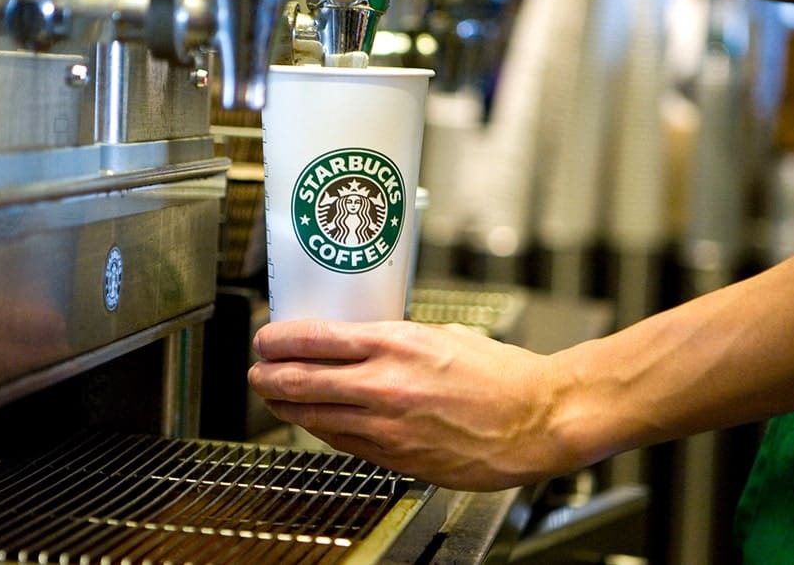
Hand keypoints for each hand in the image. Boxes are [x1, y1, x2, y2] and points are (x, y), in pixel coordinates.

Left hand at [247, 319, 575, 490]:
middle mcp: (385, 384)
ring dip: (286, 406)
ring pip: (314, 416)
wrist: (536, 421)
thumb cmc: (500, 375)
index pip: (315, 338)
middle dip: (269, 376)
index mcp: (397, 344)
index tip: (265, 339)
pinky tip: (313, 420)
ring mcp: (387, 426)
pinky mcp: (396, 457)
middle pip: (301, 380)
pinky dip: (320, 428)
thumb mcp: (443, 335)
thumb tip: (361, 341)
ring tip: (274, 396)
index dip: (279, 340)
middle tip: (256, 371)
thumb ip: (396, 340)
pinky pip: (342, 442)